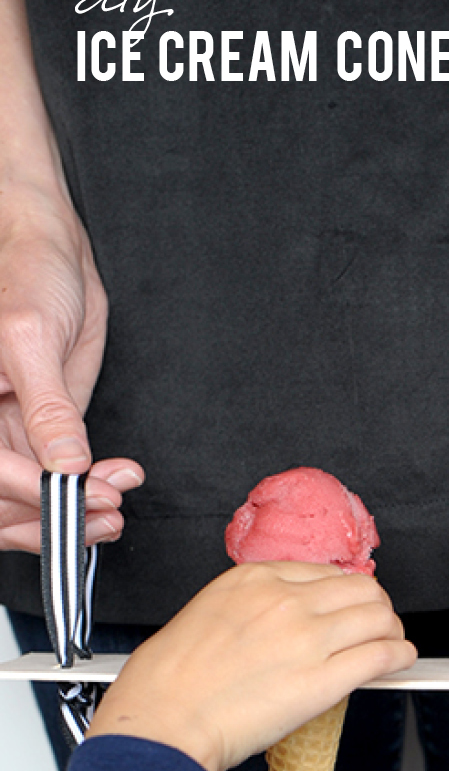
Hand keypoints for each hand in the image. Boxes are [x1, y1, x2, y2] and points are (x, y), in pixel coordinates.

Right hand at [0, 184, 143, 550]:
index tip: (78, 493)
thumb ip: (46, 406)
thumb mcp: (30, 334)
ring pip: (22, 505)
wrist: (49, 254)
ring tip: (116, 510)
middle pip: (0, 500)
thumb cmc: (26, 274)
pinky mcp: (31, 438)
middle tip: (110, 505)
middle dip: (53, 512)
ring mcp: (3, 436)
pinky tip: (112, 492)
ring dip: (70, 516)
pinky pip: (47, 486)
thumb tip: (64, 464)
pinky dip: (78, 500)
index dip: (29, 491)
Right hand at [85, 563, 416, 770]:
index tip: (349, 605)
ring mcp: (308, 638)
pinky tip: (401, 661)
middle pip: (361, 589)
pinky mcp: (324, 680)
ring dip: (393, 630)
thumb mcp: (205, 616)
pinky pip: (382, 656)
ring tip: (392, 643)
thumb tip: (281, 622)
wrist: (163, 723)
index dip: (345, 591)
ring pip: (379, 618)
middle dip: (377, 606)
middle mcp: (285, 601)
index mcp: (253, 580)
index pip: (324, 572)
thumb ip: (250, 609)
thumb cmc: (168, 683)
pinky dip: (400, 656)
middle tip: (378, 623)